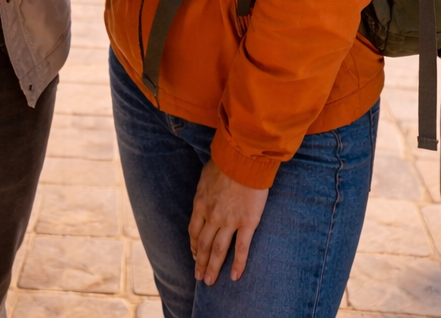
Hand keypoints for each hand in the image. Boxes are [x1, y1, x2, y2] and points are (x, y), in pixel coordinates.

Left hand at [188, 159, 268, 284]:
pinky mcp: (247, 223)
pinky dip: (237, 264)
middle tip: (199, 277)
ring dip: (213, 268)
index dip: (194, 245)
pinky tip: (235, 277)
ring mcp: (229, 221)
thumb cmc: (226, 162)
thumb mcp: (206, 175)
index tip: (194, 255)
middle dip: (200, 262)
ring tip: (210, 281)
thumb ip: (204, 189)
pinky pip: (241, 248)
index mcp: (201, 203)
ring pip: (218, 250)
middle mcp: (212, 216)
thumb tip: (204, 193)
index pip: (194, 231)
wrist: (244, 158)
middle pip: (203, 245)